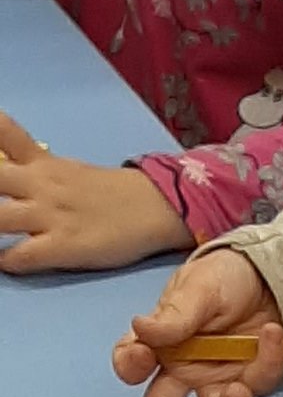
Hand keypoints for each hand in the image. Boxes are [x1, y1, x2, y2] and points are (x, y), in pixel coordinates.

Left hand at [0, 129, 187, 274]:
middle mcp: (39, 184)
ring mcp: (50, 215)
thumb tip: (1, 162)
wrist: (152, 208)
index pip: (3, 133)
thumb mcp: (65, 168)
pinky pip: (22, 255)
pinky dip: (5, 260)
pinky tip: (2, 262)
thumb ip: (29, 165)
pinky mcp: (63, 246)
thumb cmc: (106, 193)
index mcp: (40, 163)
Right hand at [113, 246, 282, 396]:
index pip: (131, 362)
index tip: (142, 356)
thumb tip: (141, 328)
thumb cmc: (225, 276)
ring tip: (240, 388)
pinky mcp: (251, 382)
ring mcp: (218, 380)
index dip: (130, 365)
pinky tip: (271, 333)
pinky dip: (268, 363)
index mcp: (161, 343)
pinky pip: (257, 386)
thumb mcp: (198, 287)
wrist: (270, 273)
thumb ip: (173, 314)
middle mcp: (184, 369)